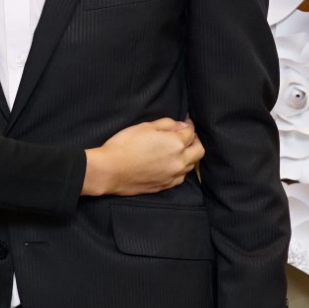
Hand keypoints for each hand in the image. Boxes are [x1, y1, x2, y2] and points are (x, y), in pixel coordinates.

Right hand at [83, 118, 202, 196]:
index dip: (188, 124)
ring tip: (180, 150)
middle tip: (187, 135)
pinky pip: (180, 178)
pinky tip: (171, 164)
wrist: (110, 170)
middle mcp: (179, 161)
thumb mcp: (145, 126)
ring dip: (189, 156)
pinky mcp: (164, 186)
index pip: (191, 132)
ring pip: (191, 166)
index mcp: (176, 144)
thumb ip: (167, 124)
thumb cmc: (124, 145)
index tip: (185, 121)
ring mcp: (172, 176)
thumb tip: (181, 125)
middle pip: (199, 151)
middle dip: (195, 140)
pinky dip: (180, 169)